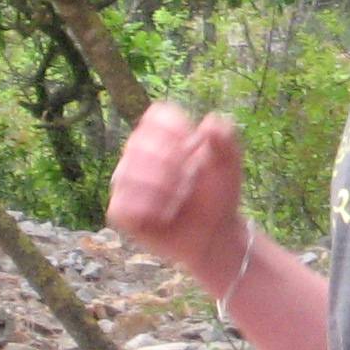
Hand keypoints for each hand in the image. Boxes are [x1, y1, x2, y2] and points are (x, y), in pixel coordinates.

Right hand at [106, 102, 247, 293]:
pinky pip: (122, 205)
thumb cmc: (218, 194)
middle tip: (189, 181)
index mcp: (163, 133)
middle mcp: (138, 153)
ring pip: (128, 174)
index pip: (156, 116)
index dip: (176, 132)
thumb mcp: (229, 163)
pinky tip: (164, 216)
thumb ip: (225, 138)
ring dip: (162, 189)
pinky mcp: (120, 210)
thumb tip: (209, 121)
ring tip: (178, 199)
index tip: (194, 149)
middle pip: (140, 142)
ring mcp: (126, 181)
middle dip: (172, 164)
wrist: (214, 234)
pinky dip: (148, 211)